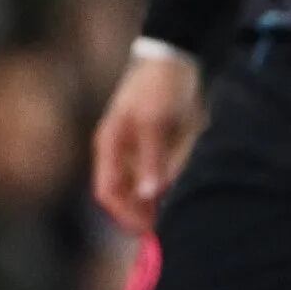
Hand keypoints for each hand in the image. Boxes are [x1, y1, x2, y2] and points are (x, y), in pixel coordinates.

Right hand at [91, 45, 204, 234]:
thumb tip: (148, 193)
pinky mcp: (160, 149)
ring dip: (158, 203)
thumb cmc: (158, 87)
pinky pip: (165, 176)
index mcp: (110, 147)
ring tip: (176, 213)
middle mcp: (122, 154)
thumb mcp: (155, 122)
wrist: (178, 60)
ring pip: (147, 190)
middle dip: (143, 213)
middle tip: (166, 228)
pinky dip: (171, 187)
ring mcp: (140, 152)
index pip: (108, 192)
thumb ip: (152, 157)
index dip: (124, 214)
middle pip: (127, 197)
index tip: (146, 229)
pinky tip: (183, 193)